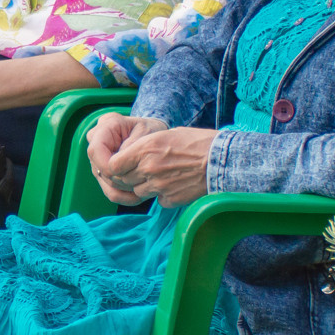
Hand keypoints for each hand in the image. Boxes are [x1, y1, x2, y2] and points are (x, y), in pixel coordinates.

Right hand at [87, 112, 169, 203]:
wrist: (155, 135)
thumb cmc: (152, 131)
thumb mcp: (148, 133)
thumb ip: (133, 147)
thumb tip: (121, 165)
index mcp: (106, 125)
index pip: (95, 150)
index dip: (106, 166)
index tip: (127, 173)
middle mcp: (97, 141)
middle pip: (99, 169)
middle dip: (120, 180)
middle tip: (143, 182)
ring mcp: (98, 158)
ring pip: (104, 182)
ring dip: (124, 190)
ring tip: (145, 191)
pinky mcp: (103, 172)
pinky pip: (109, 190)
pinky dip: (123, 197)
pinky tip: (138, 197)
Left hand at [90, 118, 213, 206]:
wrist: (222, 161)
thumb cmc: (197, 143)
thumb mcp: (167, 135)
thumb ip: (146, 148)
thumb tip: (133, 155)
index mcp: (145, 149)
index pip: (113, 165)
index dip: (114, 167)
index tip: (119, 165)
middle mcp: (148, 169)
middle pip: (123, 180)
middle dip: (127, 177)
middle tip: (139, 171)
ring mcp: (158, 186)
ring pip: (138, 192)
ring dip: (144, 186)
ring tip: (160, 176)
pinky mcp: (170, 199)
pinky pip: (157, 200)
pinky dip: (161, 195)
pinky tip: (173, 185)